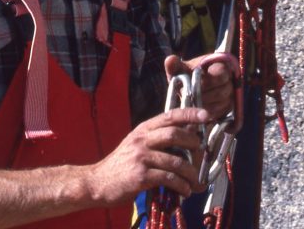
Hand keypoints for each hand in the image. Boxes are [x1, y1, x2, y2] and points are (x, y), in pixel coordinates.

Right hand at [87, 107, 206, 205]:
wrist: (97, 182)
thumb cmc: (120, 164)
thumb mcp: (136, 143)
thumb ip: (155, 138)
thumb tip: (183, 136)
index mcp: (143, 129)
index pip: (170, 115)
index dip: (189, 113)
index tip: (206, 115)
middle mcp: (142, 140)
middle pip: (174, 134)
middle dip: (193, 142)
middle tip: (202, 150)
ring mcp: (141, 157)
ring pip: (175, 160)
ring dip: (190, 171)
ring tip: (195, 179)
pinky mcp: (140, 176)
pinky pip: (168, 178)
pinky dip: (180, 185)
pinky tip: (184, 190)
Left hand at [166, 54, 233, 120]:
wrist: (192, 86)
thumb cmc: (187, 75)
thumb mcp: (180, 70)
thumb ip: (175, 65)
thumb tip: (169, 60)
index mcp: (220, 64)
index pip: (221, 73)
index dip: (208, 81)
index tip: (194, 85)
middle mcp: (229, 78)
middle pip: (221, 90)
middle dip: (205, 95)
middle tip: (192, 97)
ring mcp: (230, 93)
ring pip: (222, 102)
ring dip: (206, 105)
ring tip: (194, 103)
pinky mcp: (228, 106)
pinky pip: (221, 112)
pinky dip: (209, 112)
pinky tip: (199, 109)